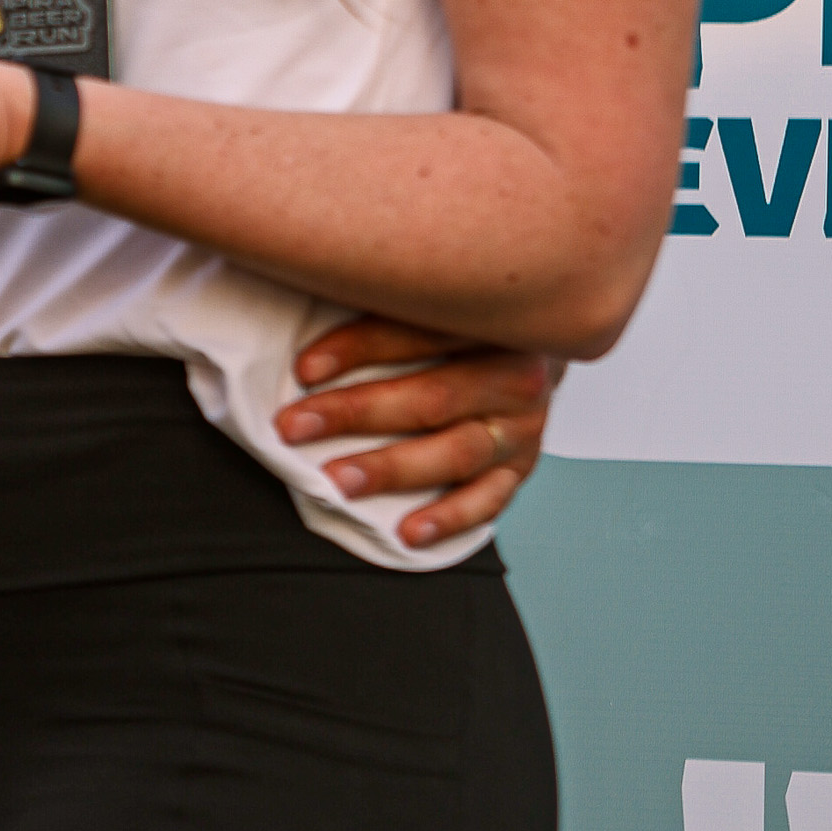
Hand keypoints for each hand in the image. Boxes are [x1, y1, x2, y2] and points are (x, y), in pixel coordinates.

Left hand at [277, 317, 559, 549]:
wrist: (534, 343)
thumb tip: (319, 300)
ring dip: (393, 469)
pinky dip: (448, 517)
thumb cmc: (468, 324)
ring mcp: (522, 425)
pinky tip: (409, 531)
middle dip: (355, 414)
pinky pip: (488, 499)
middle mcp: (515, 375)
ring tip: (341, 481)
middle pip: (430, 397)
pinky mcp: (520, 466)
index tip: (305, 368)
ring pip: (456, 451)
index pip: (417, 332)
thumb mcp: (443, 299)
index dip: (357, 348)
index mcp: (490, 321)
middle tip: (297, 427)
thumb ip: (393, 304)